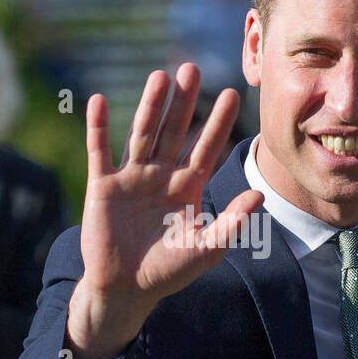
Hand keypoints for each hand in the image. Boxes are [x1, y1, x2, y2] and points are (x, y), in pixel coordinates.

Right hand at [66, 63, 262, 358]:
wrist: (126, 290)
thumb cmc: (168, 271)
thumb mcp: (206, 249)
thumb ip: (232, 222)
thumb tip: (259, 195)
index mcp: (187, 187)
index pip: (206, 148)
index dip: (217, 122)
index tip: (232, 93)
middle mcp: (160, 175)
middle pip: (173, 131)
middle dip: (183, 102)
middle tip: (191, 68)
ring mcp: (131, 178)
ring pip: (141, 134)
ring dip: (149, 106)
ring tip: (159, 77)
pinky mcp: (102, 186)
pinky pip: (99, 151)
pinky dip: (98, 127)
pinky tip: (99, 101)